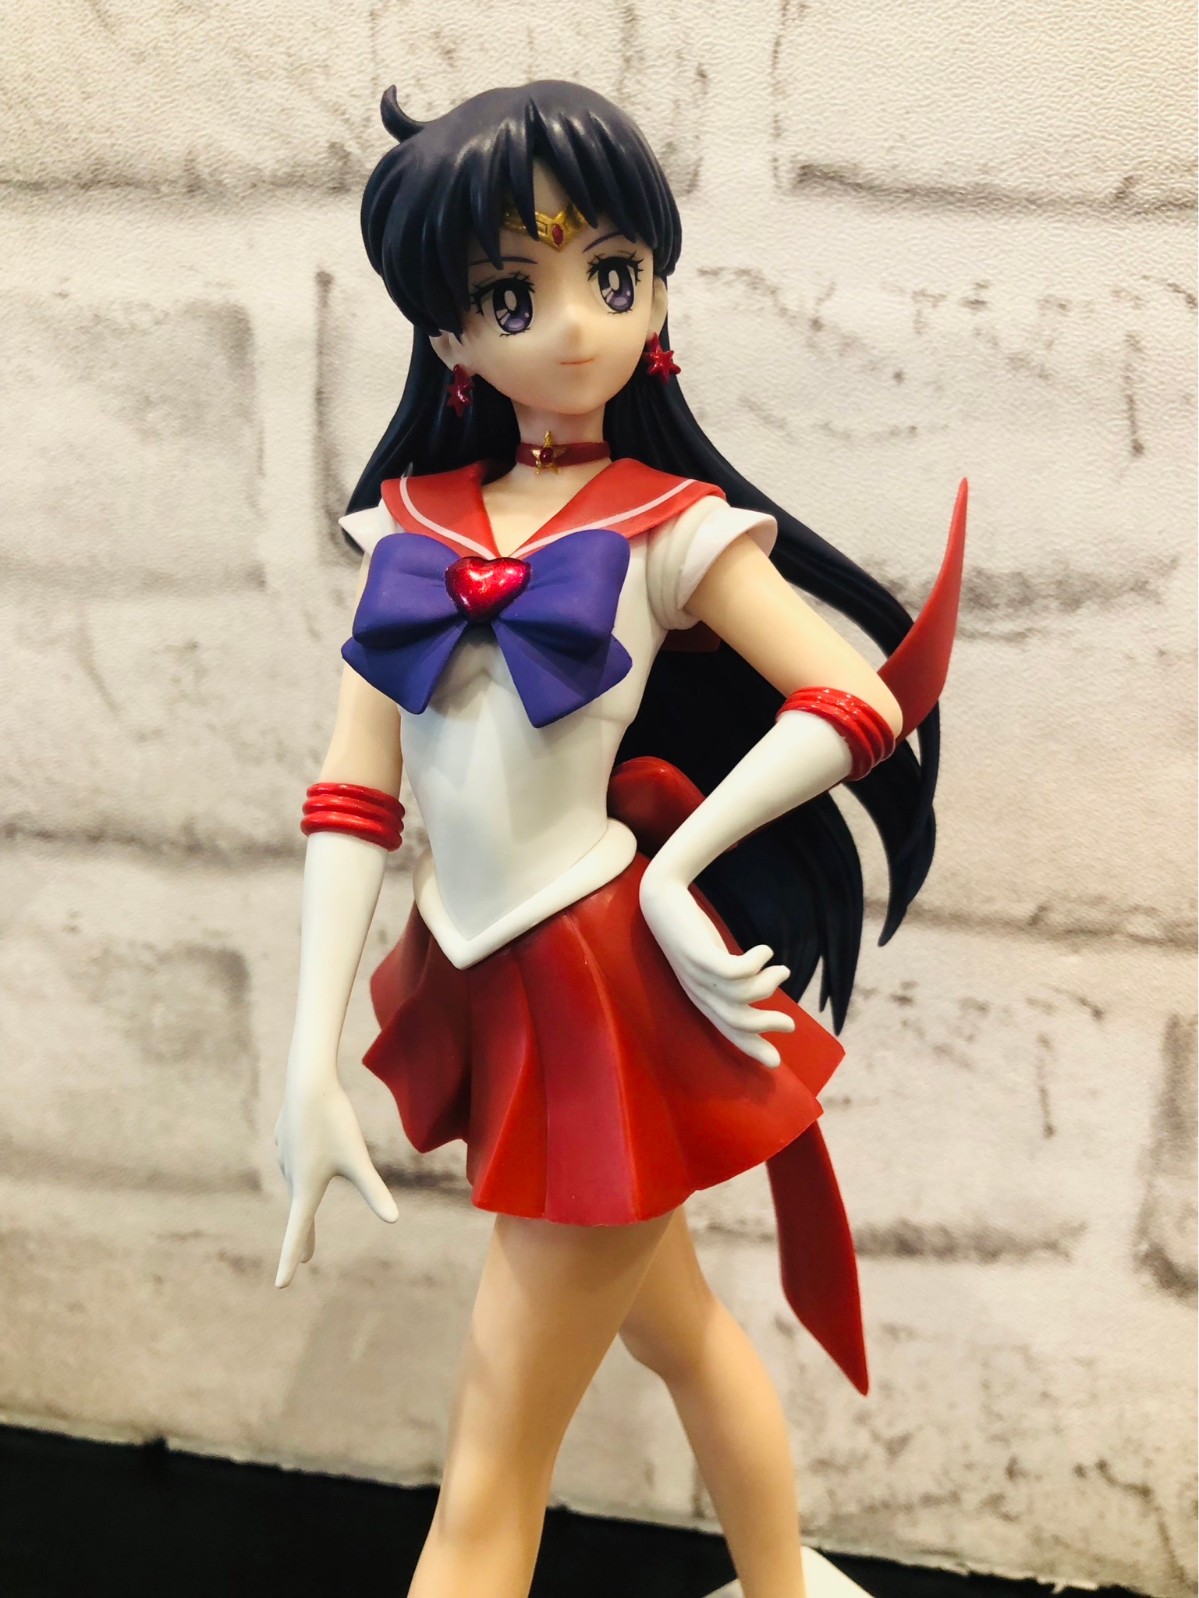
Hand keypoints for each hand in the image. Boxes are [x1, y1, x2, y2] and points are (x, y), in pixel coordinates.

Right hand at [273, 1080, 397, 1287]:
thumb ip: (374, 1191)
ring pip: (299, 1181)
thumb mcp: (357, 1159)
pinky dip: (302, 1165)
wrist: (308, 1082)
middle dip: (303, 1235)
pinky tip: (308, 1151)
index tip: (280, 1286)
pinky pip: (296, 1158)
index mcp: (305, 1188)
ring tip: (312, 1197)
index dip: (289, 1260)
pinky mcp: (285, 1138)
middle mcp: (291, 1175)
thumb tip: (394, 1219)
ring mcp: (285, 1156)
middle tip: (305, 1259)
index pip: (296, 1233)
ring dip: (304, 1196)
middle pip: (299, 1211)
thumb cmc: (334, 1122)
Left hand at [639, 867, 794, 1067]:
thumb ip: (730, 977)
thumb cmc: (690, 930)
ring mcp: (697, 973)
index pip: (726, 1030)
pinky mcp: (699, 953)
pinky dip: (757, 963)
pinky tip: (765, 951)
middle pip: (735, 1021)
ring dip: (768, 986)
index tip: (776, 1062)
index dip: (751, 1047)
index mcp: (700, 996)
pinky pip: (735, 970)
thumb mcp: (711, 960)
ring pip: (740, 996)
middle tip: (791, 1024)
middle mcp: (697, 990)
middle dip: (766, 1026)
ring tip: (783, 971)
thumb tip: (760, 985)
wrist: (660, 898)